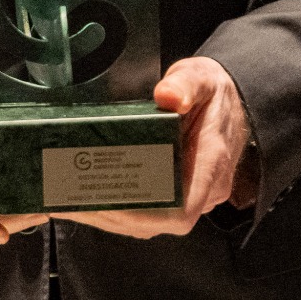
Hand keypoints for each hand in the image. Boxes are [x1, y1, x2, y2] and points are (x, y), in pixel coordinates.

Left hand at [68, 56, 257, 238]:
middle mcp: (203, 189)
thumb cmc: (213, 92)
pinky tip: (86, 198)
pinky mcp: (177, 193)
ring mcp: (190, 195)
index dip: (143, 216)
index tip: (108, 205)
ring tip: (69, 200)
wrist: (231, 100)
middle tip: (72, 199)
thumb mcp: (201, 78)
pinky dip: (116, 210)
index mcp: (211, 164)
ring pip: (148, 222)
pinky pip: (147, 212)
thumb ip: (185, 84)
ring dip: (108, 216)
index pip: (182, 212)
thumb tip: (167, 95)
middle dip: (112, 216)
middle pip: (156, 221)